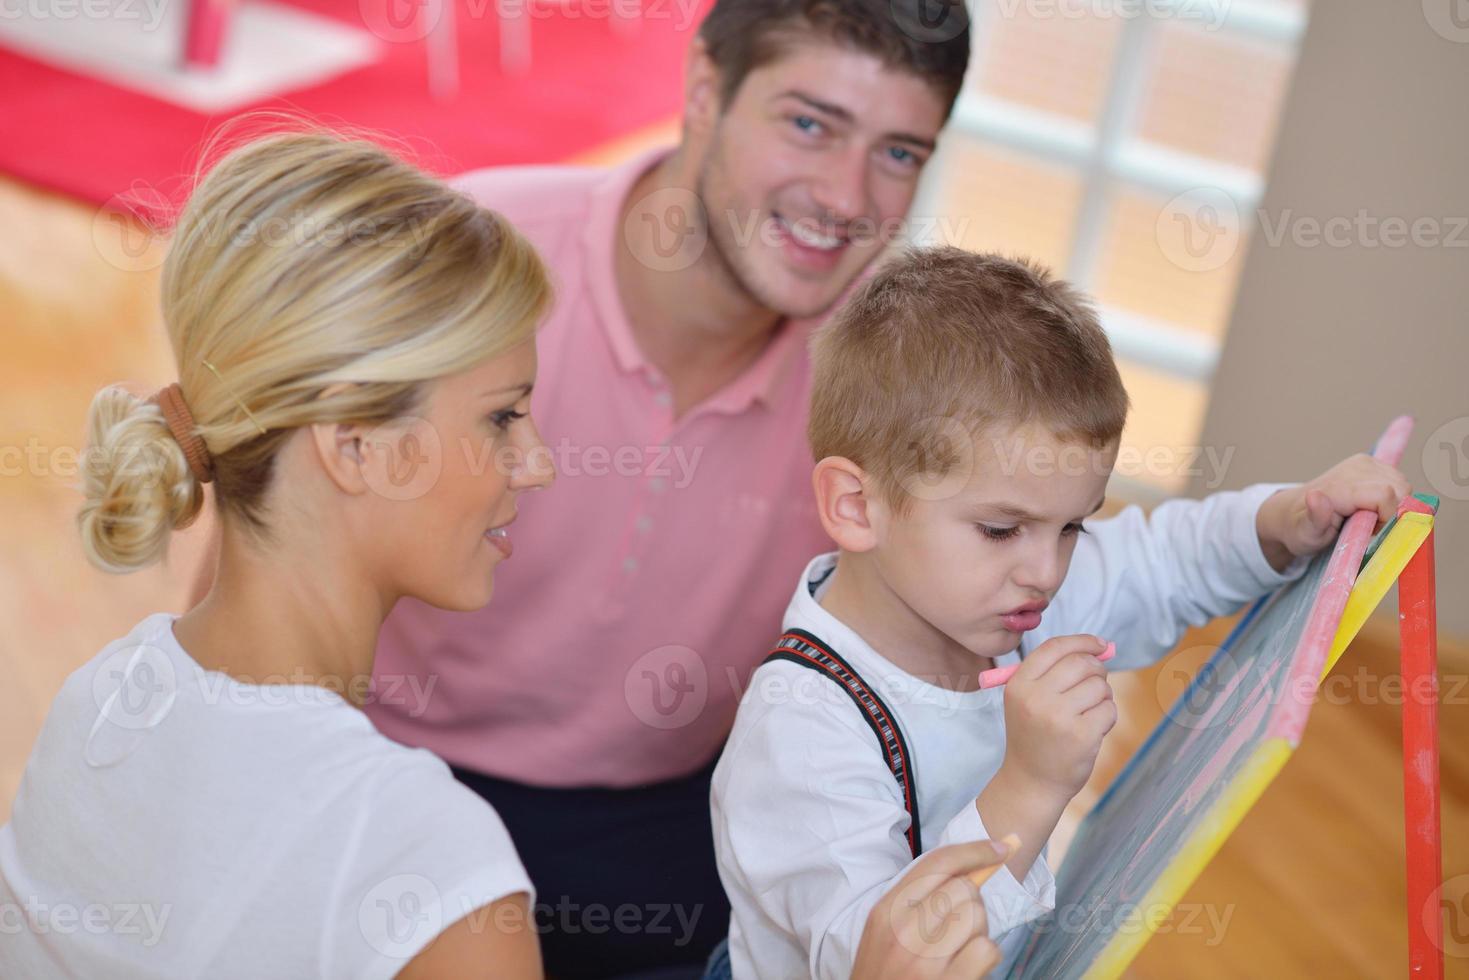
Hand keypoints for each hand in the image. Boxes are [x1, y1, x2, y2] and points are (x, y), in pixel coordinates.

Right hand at [854, 838, 1012, 979]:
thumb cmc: (885, 975)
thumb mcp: (885, 933)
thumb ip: (919, 900)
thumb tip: (974, 869)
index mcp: (885, 911)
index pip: (937, 863)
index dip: (975, 851)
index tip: (1001, 848)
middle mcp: (902, 931)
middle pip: (964, 888)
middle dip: (973, 903)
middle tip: (959, 927)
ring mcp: (925, 960)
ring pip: (977, 916)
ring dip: (978, 931)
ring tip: (958, 950)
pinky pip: (987, 949)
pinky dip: (986, 956)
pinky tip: (968, 967)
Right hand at [999, 634, 1116, 797]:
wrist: (1031, 782)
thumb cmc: (1035, 736)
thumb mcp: (1027, 700)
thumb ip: (1055, 672)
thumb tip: (1101, 648)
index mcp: (1019, 684)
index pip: (1054, 647)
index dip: (1081, 641)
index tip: (1100, 645)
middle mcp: (1036, 697)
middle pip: (1081, 663)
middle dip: (1097, 670)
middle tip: (1096, 685)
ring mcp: (1058, 716)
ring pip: (1099, 686)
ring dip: (1102, 696)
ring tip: (1089, 713)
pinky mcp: (1082, 735)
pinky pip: (1109, 709)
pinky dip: (1107, 716)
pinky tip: (1093, 729)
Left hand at [1255, 453, 1410, 570]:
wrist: (1294, 512)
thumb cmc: (1302, 528)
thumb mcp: (1305, 533)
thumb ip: (1315, 518)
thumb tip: (1315, 496)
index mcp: (1340, 486)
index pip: (1385, 496)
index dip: (1386, 518)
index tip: (1370, 529)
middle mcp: (1355, 468)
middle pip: (1400, 489)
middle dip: (1392, 512)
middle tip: (1368, 524)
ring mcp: (1364, 462)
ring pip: (1403, 485)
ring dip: (1392, 505)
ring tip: (1367, 515)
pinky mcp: (1371, 462)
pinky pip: (1398, 481)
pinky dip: (1392, 497)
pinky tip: (1371, 505)